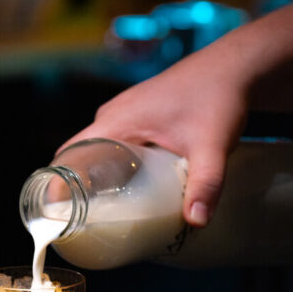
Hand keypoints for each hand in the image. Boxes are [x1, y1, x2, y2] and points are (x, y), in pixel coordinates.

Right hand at [57, 44, 249, 226]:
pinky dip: (113, 165)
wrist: (235, 68)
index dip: (57, 184)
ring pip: (98, 150)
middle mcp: (113, 115)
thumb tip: (196, 222)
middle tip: (84, 224)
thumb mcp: (211, 146)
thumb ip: (205, 184)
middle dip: (77, 189)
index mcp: (116, 120)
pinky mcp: (140, 115)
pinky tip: (128, 188)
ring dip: (96, 177)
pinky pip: (114, 143)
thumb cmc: (218, 98)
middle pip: (79, 156)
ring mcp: (126, 113)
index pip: (68, 154)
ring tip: (104, 212)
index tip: (57, 214)